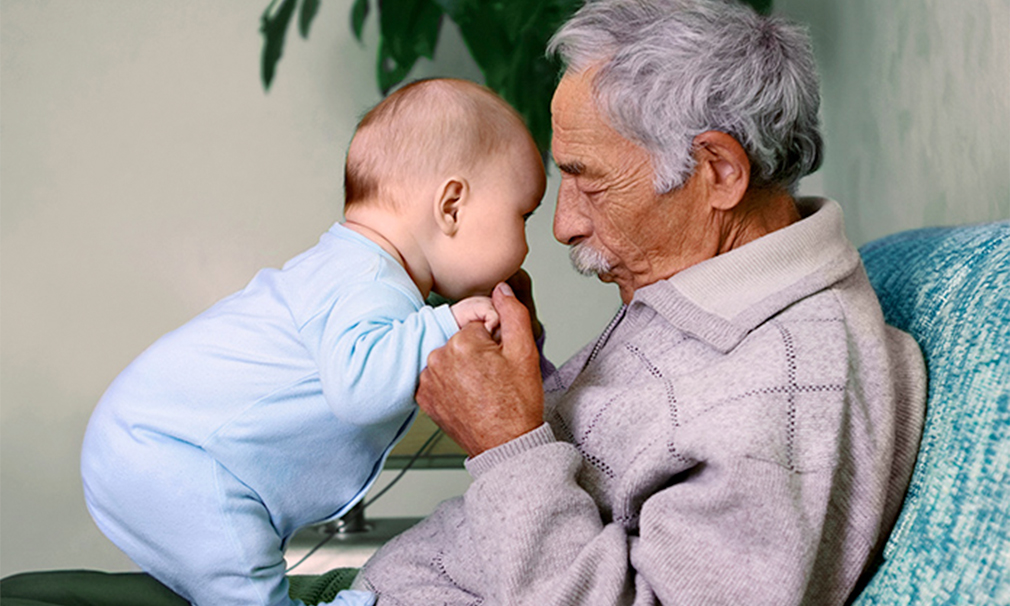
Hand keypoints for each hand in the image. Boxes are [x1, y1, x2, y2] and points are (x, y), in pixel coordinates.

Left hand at [417, 282, 543, 456]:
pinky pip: (437, 378)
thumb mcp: (525, 351)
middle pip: (461, 341)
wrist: (506, 445)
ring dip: (462, 368)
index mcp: (461, 342)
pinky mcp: (424, 398)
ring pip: (448, 359)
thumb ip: (512, 312)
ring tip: (481, 389)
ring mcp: (428, 380)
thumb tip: (501, 288)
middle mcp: (437, 358)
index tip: (501, 362)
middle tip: (494, 378)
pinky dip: (449, 384)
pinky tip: (466, 397)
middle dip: (476, 354)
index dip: (494, 342)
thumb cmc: (517, 403)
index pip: (478, 326)